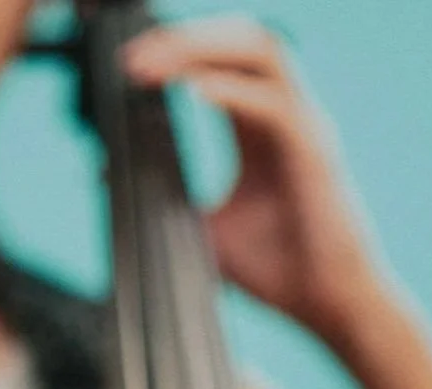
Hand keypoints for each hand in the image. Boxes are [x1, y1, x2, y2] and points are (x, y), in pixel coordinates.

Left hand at [124, 18, 383, 343]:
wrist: (327, 306)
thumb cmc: (278, 270)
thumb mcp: (204, 227)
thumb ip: (163, 194)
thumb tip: (103, 173)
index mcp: (261, 127)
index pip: (222, 62)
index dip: (177, 53)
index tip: (128, 67)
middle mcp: (286, 115)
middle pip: (239, 41)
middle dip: (185, 40)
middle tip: (133, 60)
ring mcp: (304, 128)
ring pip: (261, 54)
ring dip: (204, 51)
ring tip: (155, 66)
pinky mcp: (315, 155)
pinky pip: (273, 107)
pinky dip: (232, 93)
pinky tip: (195, 92)